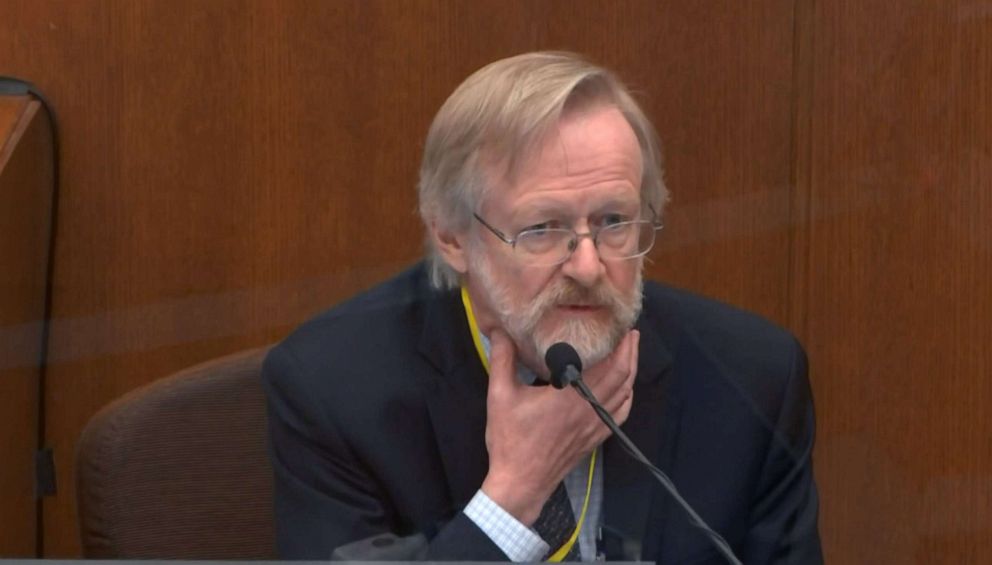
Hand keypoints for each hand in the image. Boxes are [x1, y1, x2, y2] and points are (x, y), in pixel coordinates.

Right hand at [479, 328, 638, 524]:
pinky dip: (627, 397)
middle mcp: (589, 410)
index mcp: (570, 396)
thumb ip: (502, 360)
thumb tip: (500, 330)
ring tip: (630, 352)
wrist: (520, 483)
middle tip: (629, 331)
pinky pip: (620, 414)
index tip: (619, 325)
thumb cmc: (510, 440)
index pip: (609, 366)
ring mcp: (595, 426)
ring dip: (631, 371)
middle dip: (629, 352)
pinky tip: (625, 388)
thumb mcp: (500, 396)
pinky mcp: (595, 439)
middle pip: (623, 376)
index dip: (620, 345)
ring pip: (625, 394)